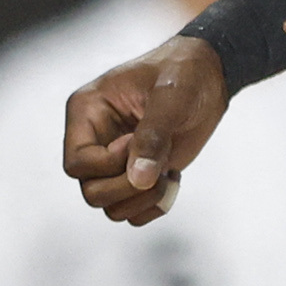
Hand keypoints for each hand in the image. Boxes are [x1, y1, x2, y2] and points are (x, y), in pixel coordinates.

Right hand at [64, 34, 228, 224]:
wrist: (209, 78)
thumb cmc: (184, 73)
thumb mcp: (171, 96)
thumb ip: (153, 136)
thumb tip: (140, 179)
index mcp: (87, 112)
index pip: (77, 162)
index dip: (109, 164)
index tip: (138, 141)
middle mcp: (95, 139)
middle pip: (91, 191)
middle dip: (128, 187)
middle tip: (159, 166)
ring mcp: (114, 161)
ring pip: (110, 207)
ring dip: (143, 199)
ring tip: (168, 173)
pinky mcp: (137, 175)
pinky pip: (133, 212)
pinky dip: (154, 206)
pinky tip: (172, 179)